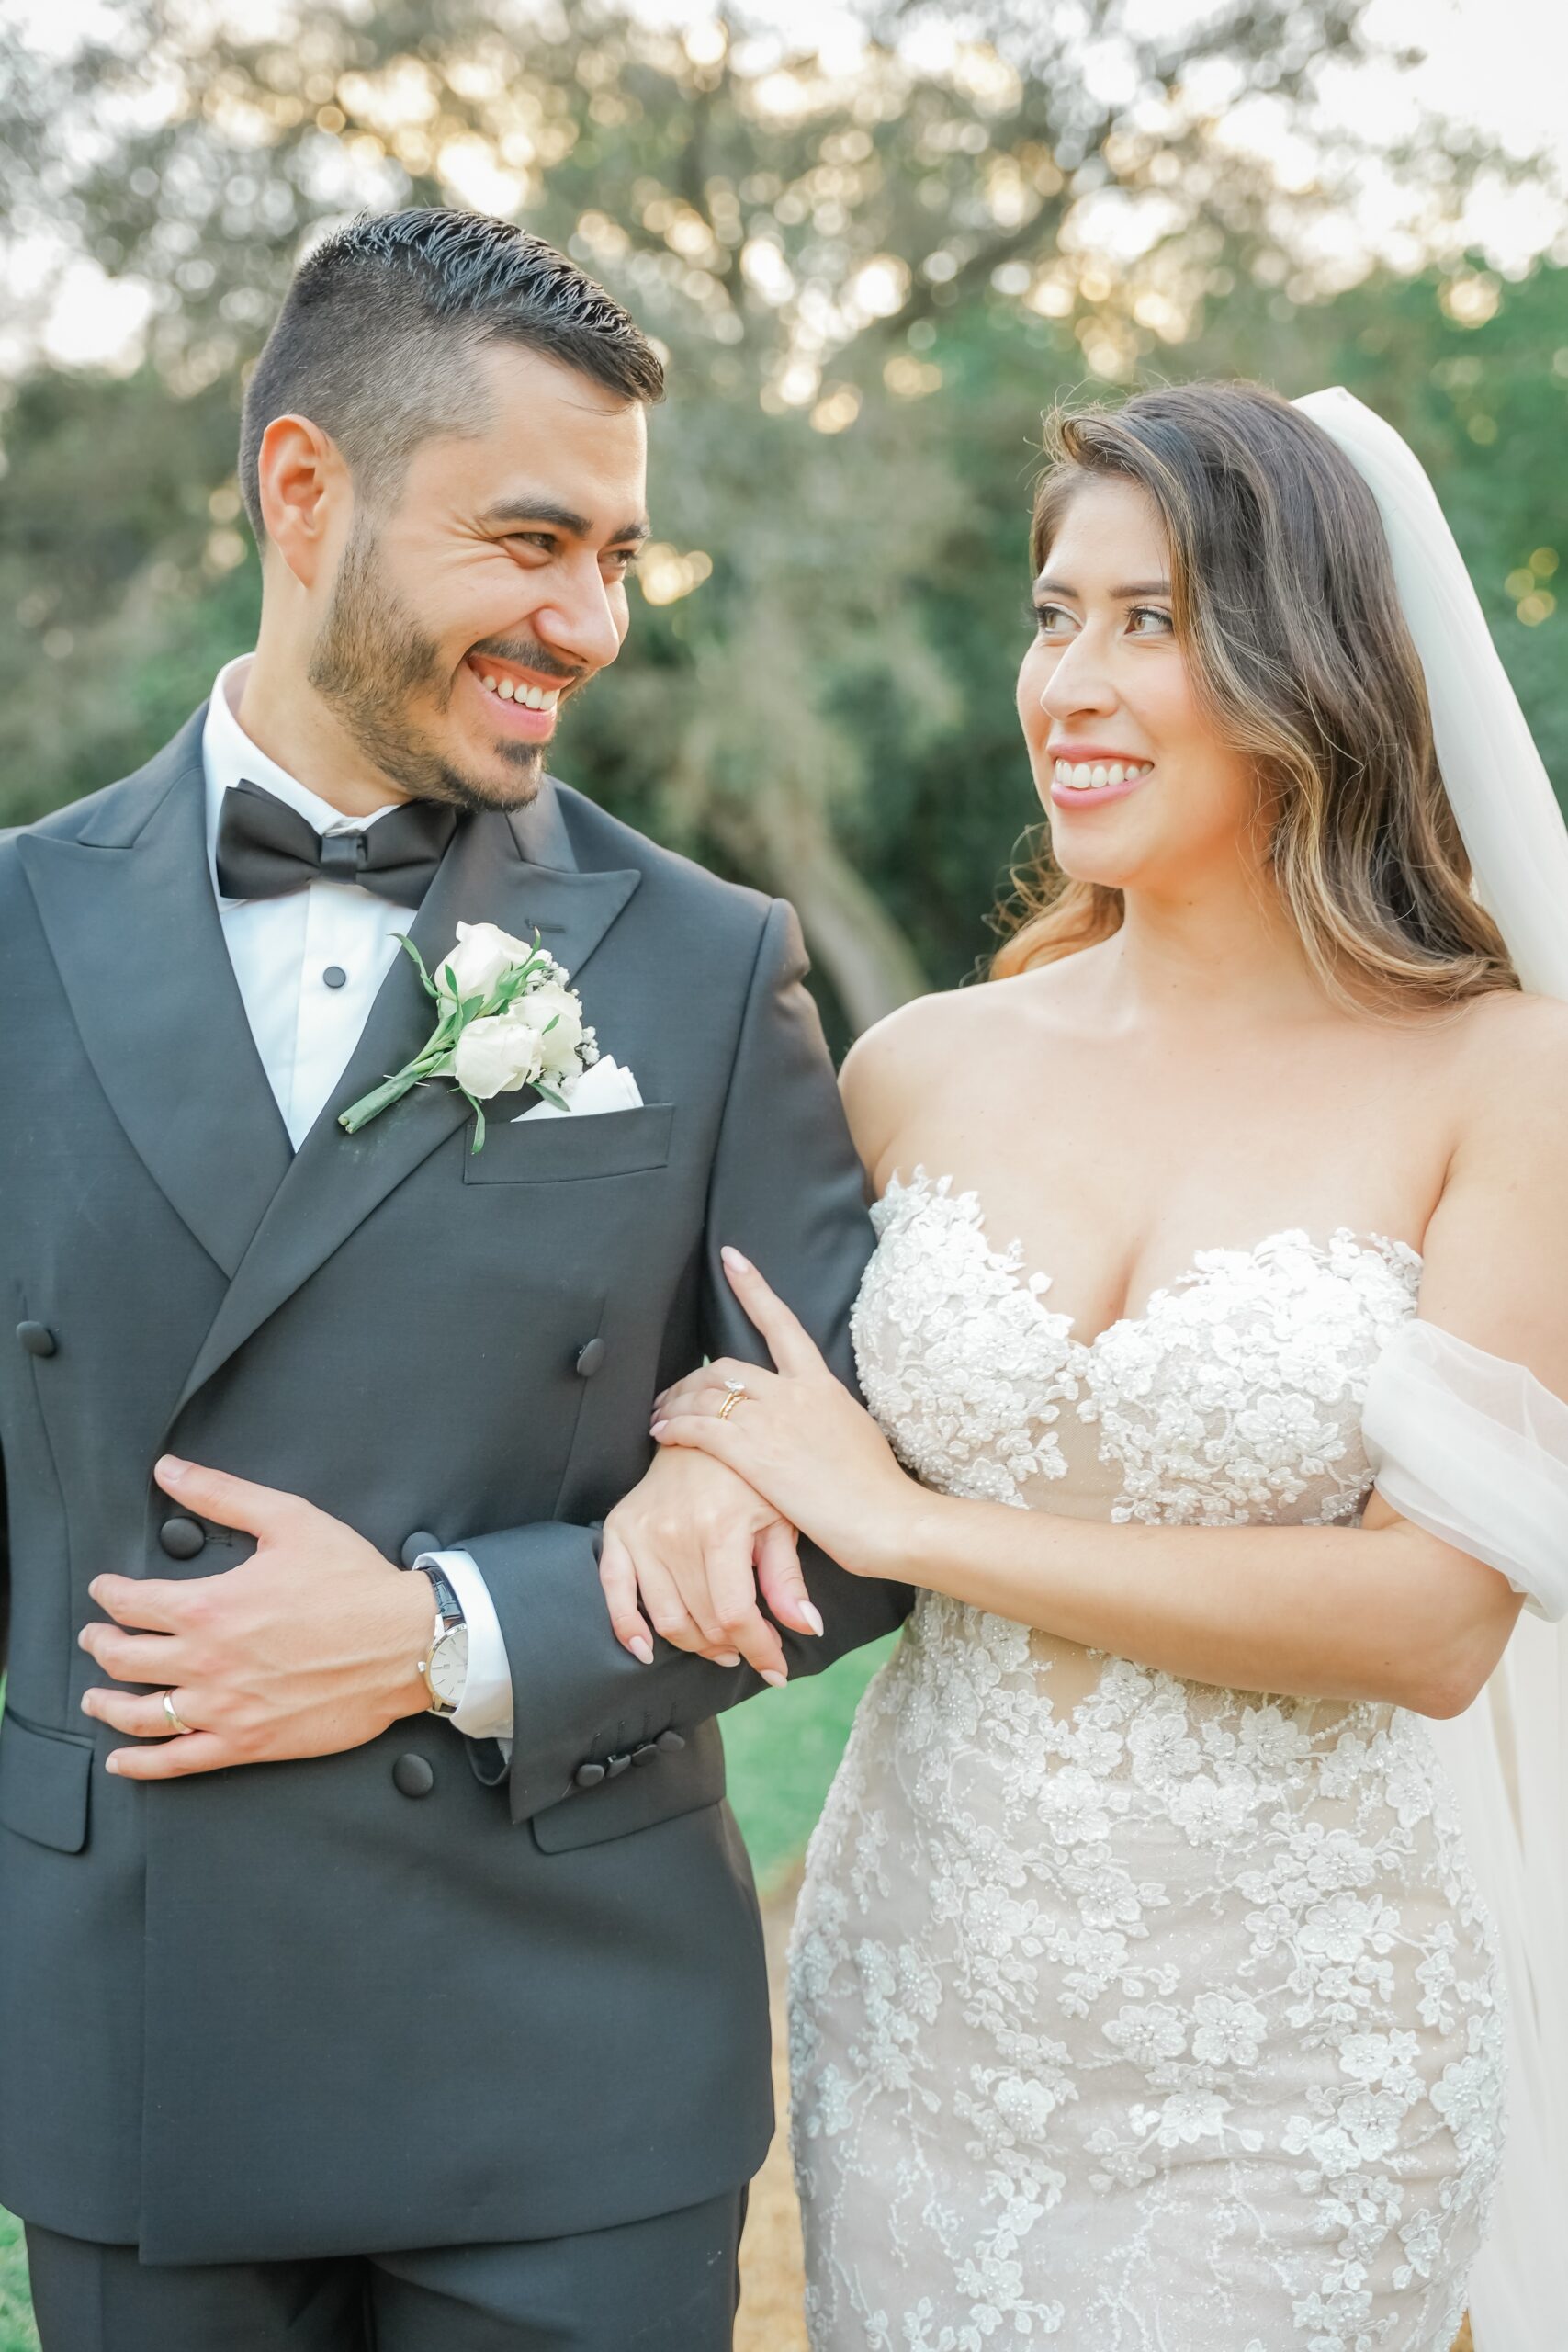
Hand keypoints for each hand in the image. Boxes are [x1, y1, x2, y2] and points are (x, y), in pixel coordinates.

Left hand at [78, 1456, 431, 1778]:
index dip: (108, 1594)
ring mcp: (225, 1708)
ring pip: (141, 1714)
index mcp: (210, 1606)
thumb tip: (170, 1471)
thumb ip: (222, 1495)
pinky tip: (123, 1760)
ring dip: (106, 1703)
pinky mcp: (248, 1742)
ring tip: (95, 1696)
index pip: (132, 1603)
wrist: (407, 1642)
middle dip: (100, 1643)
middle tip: (96, 1636)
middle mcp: (206, 1661)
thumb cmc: (354, 1582)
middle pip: (124, 1659)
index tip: (104, 1590)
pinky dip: (141, 1764)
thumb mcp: (288, 1520)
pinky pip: (179, 1762)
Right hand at [599, 1444, 819, 1682]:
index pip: (735, 1613)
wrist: (705, 1428)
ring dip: (695, 1645)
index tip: (777, 1669)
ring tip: (719, 1647)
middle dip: (733, 1647)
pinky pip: (614, 1590)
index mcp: (721, 1527)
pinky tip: (646, 1651)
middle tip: (751, 1651)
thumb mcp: (780, 1518)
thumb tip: (808, 1627)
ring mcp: (643, 1532)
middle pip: (703, 1621)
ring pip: (665, 1617)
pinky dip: (627, 1627)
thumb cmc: (750, 1475)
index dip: (759, 1649)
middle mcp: (676, 1532)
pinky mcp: (619, 1529)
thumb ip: (787, 1577)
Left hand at [649, 1247, 917, 1578]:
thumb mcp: (857, 1432)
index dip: (753, 1287)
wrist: (887, 1518)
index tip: (730, 1258)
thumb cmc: (877, 1488)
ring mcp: (772, 1420)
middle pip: (726, 1365)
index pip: (782, 1324)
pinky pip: (699, 1428)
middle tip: (672, 1393)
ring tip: (659, 1416)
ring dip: (676, 1402)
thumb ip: (829, 1414)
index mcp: (821, 1384)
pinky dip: (674, 1426)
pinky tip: (662, 1433)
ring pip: (706, 1394)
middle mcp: (794, 1392)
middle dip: (692, 1377)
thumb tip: (821, 1414)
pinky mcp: (753, 1453)